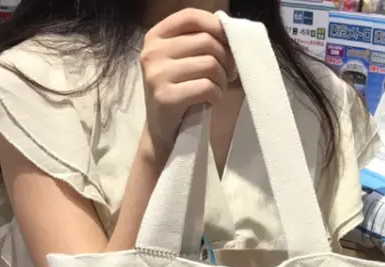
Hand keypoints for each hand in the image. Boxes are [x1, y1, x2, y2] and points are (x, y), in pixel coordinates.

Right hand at [140, 8, 233, 155]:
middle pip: (207, 42)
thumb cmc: (182, 92)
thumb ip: (201, 42)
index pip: (191, 17)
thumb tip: (233, 32)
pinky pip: (207, 87)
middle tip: (226, 76)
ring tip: (215, 90)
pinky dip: (216, 96)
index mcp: (156, 37)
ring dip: (221, 80)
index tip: (229, 44)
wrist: (165, 131)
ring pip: (210, 64)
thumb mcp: (186, 61)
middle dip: (225, 60)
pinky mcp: (165, 97)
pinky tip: (209, 102)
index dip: (217, 27)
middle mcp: (152, 52)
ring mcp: (156, 74)